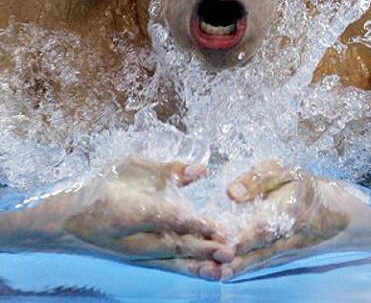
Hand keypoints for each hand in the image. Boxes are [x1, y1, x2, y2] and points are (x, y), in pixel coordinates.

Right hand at [64, 156, 233, 278]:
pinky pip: (169, 267)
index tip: (214, 225)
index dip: (189, 223)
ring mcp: (136, 255)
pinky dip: (190, 269)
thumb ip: (168, 169)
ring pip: (172, 262)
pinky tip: (212, 272)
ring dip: (200, 265)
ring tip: (225, 268)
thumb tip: (201, 169)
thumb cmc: (105, 186)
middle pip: (171, 245)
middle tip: (229, 249)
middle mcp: (131, 239)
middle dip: (202, 248)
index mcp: (127, 211)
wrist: (72, 221)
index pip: (164, 218)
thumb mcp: (132, 167)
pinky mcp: (141, 262)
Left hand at [223, 160, 348, 277]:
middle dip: (236, 253)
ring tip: (216, 271)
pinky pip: (260, 264)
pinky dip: (243, 270)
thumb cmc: (299, 185)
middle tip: (212, 255)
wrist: (328, 210)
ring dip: (237, 266)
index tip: (222, 236)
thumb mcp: (281, 172)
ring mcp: (286, 249)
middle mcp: (290, 234)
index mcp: (290, 209)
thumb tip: (232, 192)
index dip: (244, 233)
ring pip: (259, 260)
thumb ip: (256, 179)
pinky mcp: (280, 256)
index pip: (265, 225)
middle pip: (260, 247)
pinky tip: (225, 274)